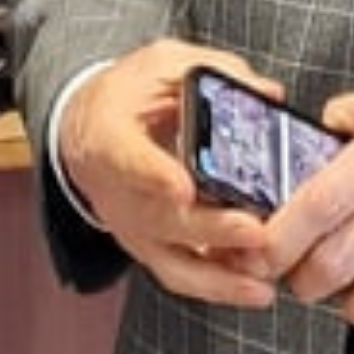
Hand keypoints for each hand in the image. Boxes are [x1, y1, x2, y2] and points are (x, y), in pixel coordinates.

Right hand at [58, 40, 276, 307]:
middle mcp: (116, 192)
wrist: (85, 128)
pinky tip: (255, 290)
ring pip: (170, 263)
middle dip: (211, 230)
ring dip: (217, 279)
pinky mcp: (148, 246)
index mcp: (110, 136)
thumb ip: (215, 72)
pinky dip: (216, 287)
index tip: (182, 187)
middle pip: (161, 220)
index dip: (154, 175)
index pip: (128, 159)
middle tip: (255, 232)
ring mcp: (132, 226)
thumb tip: (269, 93)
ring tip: (260, 286)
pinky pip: (181, 276)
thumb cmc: (128, 94)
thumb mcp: (163, 63)